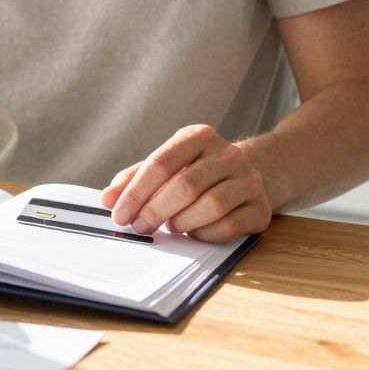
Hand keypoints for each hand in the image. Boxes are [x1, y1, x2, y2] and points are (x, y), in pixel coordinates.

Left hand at [100, 125, 272, 241]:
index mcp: (198, 136)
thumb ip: (134, 179)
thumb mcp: (166, 165)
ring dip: (181, 222)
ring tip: (170, 225)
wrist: (254, 172)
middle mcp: (228, 154)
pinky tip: (194, 231)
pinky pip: (230, 226)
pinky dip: (204, 233)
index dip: (136, 192)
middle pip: (185, 186)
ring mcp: (249, 179)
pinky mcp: (261, 207)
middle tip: (139, 226)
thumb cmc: (197, 170)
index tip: (119, 213)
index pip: (161, 163)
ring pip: (210, 206)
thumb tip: (107, 200)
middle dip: (154, 211)